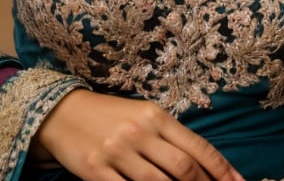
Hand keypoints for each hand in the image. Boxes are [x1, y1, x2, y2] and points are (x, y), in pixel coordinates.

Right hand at [32, 89, 245, 180]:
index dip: (221, 169)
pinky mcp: (95, 171)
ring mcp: (116, 152)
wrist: (62, 112)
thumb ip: (170, 137)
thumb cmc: (111, 116)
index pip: (197, 147)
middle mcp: (139, 132)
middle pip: (183, 168)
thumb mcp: (143, 115)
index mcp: (156, 116)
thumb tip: (203, 164)